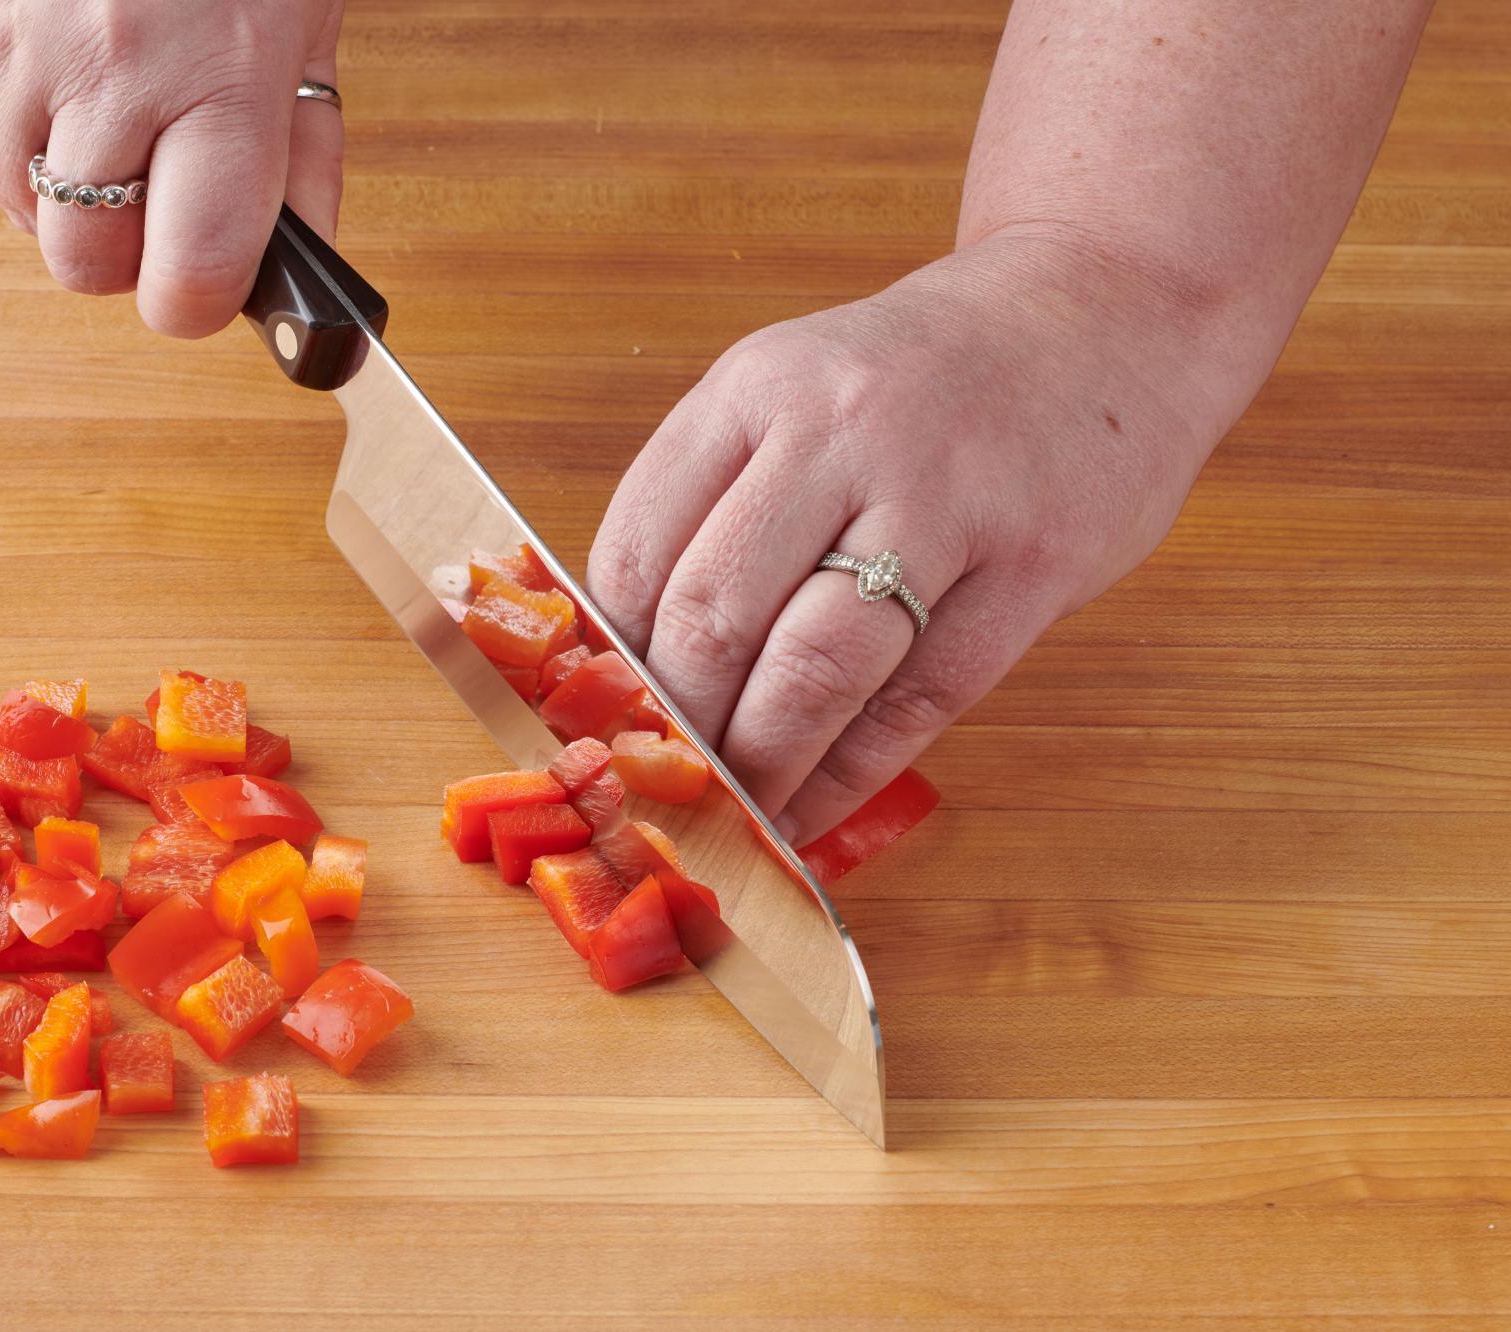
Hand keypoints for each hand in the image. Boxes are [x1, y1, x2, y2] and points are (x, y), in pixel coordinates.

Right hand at [0, 0, 344, 335]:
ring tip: (111, 106)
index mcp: (222, 78)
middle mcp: (114, 70)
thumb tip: (298, 268)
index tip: (198, 292)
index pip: (189, 271)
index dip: (190, 304)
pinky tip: (60, 61)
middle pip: (83, 262)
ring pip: (16, 204)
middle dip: (117, 256)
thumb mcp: (301, 23)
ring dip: (62, 186)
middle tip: (153, 198)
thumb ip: (305, 154)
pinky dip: (15, 122)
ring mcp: (19, 46)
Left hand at [586, 231, 1227, 845]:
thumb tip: (629, 652)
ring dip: (759, 766)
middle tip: (663, 783)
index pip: (638, 547)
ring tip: (734, 814)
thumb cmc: (928, 376)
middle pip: (714, 617)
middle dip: (676, 726)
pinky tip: (813, 808)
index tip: (602, 718)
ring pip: (812, 670)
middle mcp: (841, 434)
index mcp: (758, 387)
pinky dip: (850, 772)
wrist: (1107, 308)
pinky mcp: (1029, 569)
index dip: (608, 658)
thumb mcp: (798, 389)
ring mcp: (943, 501)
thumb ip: (719, 498)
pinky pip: (917, 700)